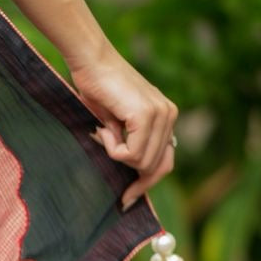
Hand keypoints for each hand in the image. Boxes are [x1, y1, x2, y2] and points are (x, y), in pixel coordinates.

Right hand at [67, 44, 177, 209]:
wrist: (91, 61)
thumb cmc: (97, 88)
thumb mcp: (119, 123)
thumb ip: (132, 142)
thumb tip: (134, 177)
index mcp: (167, 116)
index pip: (165, 161)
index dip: (147, 183)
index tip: (128, 199)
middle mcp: (169, 115)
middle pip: (156, 166)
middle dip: (134, 178)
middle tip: (117, 182)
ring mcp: (160, 114)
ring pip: (142, 162)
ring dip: (117, 155)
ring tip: (104, 130)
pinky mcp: (145, 116)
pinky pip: (130, 153)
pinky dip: (113, 148)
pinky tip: (105, 127)